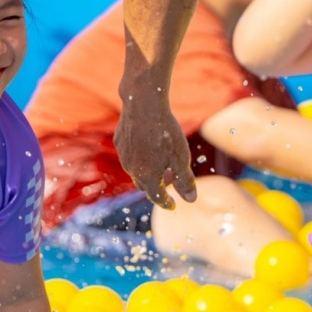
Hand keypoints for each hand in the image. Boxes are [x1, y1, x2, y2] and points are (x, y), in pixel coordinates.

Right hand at [114, 85, 195, 209]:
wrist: (144, 105)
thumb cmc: (165, 133)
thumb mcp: (181, 158)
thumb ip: (185, 180)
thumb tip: (191, 200)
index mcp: (147, 176)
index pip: (157, 197)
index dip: (166, 203)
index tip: (173, 205)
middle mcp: (131, 169)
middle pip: (145, 185)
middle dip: (157, 188)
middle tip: (168, 185)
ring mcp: (123, 155)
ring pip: (135, 170)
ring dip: (147, 172)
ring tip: (160, 165)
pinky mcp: (119, 140)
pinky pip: (130, 154)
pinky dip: (140, 157)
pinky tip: (148, 146)